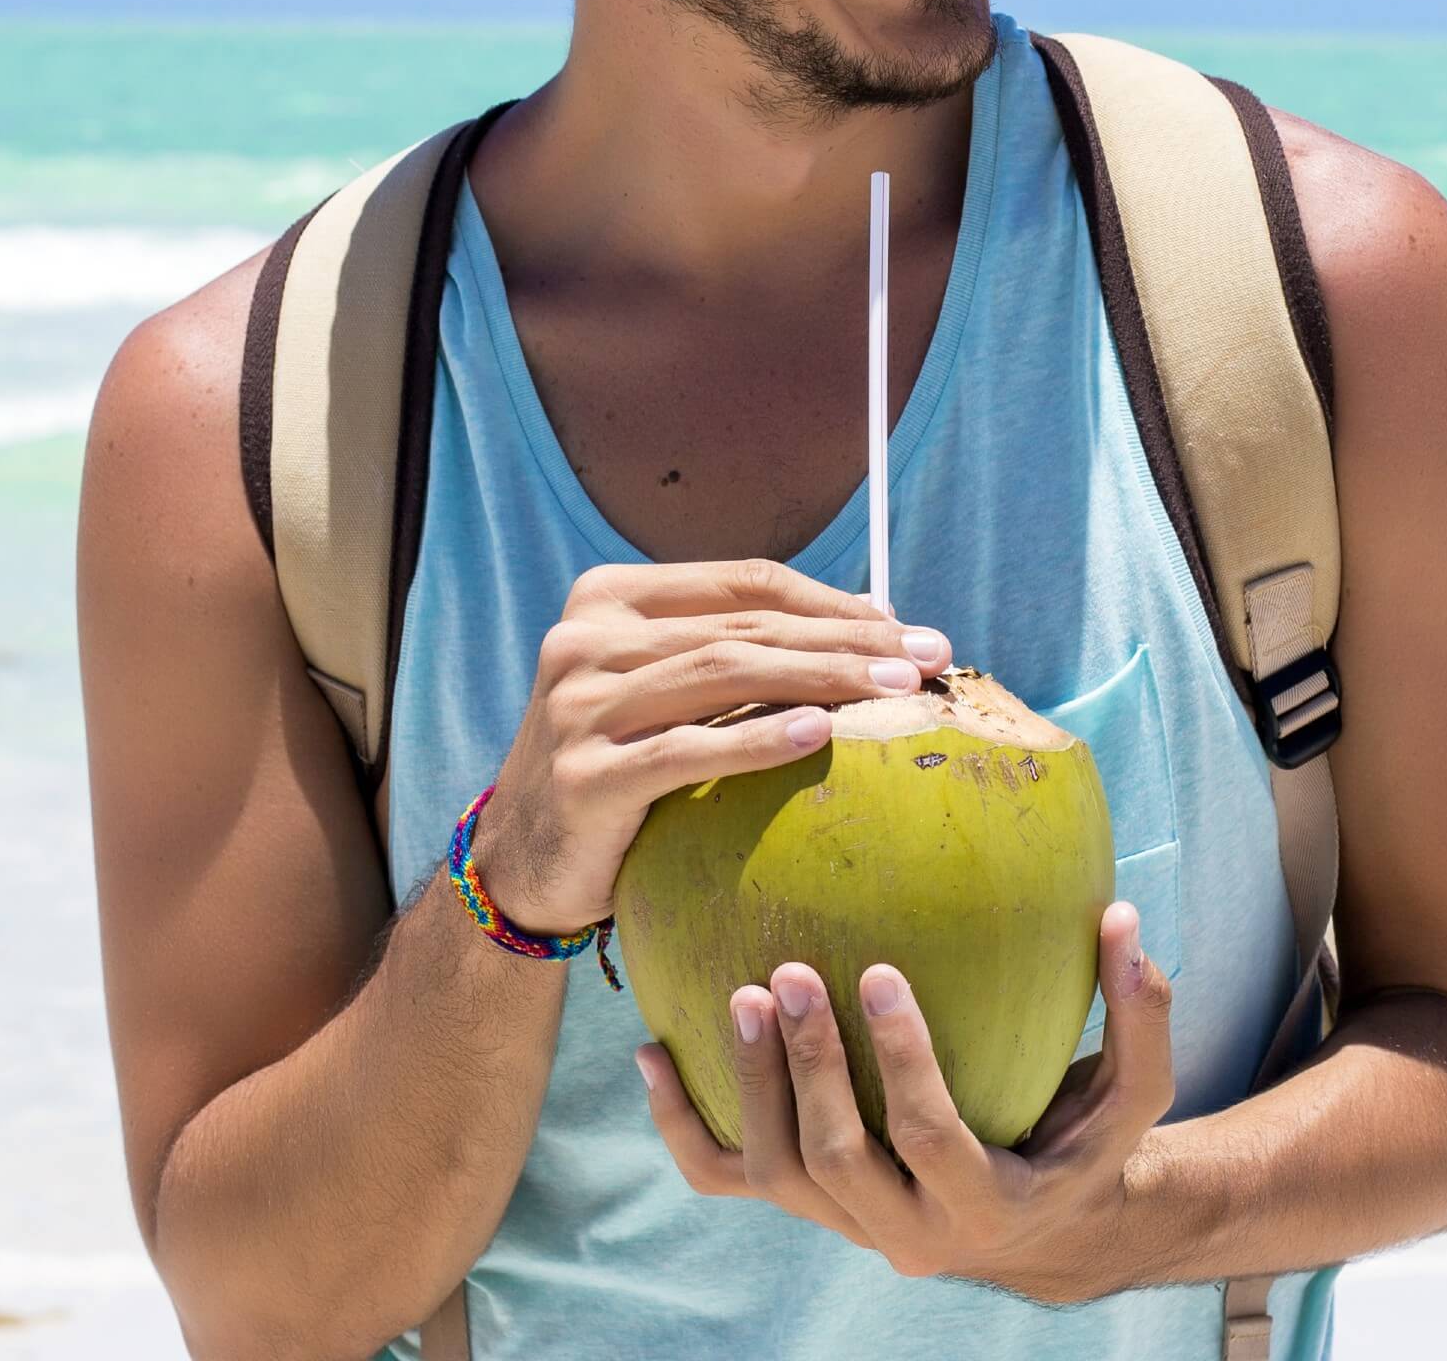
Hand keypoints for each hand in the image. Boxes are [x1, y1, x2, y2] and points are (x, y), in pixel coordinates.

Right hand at [470, 559, 946, 937]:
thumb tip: (868, 627)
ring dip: (821, 677)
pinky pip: (687, 751)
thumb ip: (731, 654)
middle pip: (743, 627)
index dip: (832, 600)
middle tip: (926, 657)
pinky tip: (821, 735)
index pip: (744, 583)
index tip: (906, 626)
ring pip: (722, 674)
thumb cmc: (617, 768)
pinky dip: (758, 740)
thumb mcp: (660, 693)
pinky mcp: (584, 776)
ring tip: (895, 690)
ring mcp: (578, 706)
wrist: (520, 864)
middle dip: (846, 638)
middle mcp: (585, 640)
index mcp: (609, 599)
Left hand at [634, 901, 1175, 1304]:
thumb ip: (1140, 1013)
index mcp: (984, 1204)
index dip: (901, 1062)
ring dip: (752, 1084)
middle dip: (808, 1069)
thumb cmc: (1084, 1140)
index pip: (929, 1137)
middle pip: (835, 1162)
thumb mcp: (1132, 1094)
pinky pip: (726, 1179)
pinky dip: (681, 1125)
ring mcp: (847, 1226)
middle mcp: (908, 1232)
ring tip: (741, 995)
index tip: (878, 972)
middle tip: (789, 973)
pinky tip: (652, 1052)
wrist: (1038, 1226)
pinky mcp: (809, 1209)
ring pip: (776, 1175)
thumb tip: (1124, 915)